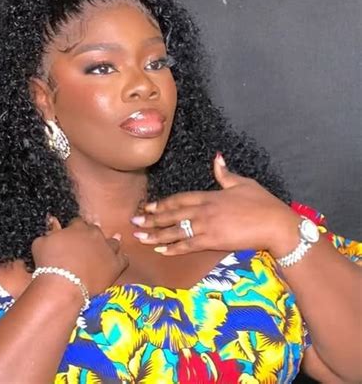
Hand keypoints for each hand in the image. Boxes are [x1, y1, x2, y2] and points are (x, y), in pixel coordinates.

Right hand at [32, 217, 128, 295]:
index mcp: (78, 227)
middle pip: (96, 230)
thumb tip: (53, 223)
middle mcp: (95, 234)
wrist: (62, 285)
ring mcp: (107, 249)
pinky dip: (121, 259)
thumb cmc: (48, 264)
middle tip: (87, 245)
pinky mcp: (116, 265)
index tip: (72, 236)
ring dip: (109, 244)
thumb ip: (49, 231)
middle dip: (91, 235)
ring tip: (106, 250)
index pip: (78, 222)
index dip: (75, 229)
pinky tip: (118, 261)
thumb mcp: (40, 243)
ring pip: (113, 242)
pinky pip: (124, 259)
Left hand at [131, 153, 299, 255]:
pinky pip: (188, 246)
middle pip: (171, 215)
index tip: (147, 207)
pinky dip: (174, 248)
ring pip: (175, 231)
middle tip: (133, 223)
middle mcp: (203, 211)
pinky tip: (161, 251)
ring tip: (140, 238)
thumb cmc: (262, 202)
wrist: (275, 225)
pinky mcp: (212, 242)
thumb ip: (224, 173)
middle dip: (151, 220)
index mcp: (209, 196)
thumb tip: (216, 158)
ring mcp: (206, 227)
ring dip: (156, 235)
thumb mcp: (243, 182)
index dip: (161, 204)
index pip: (178, 199)